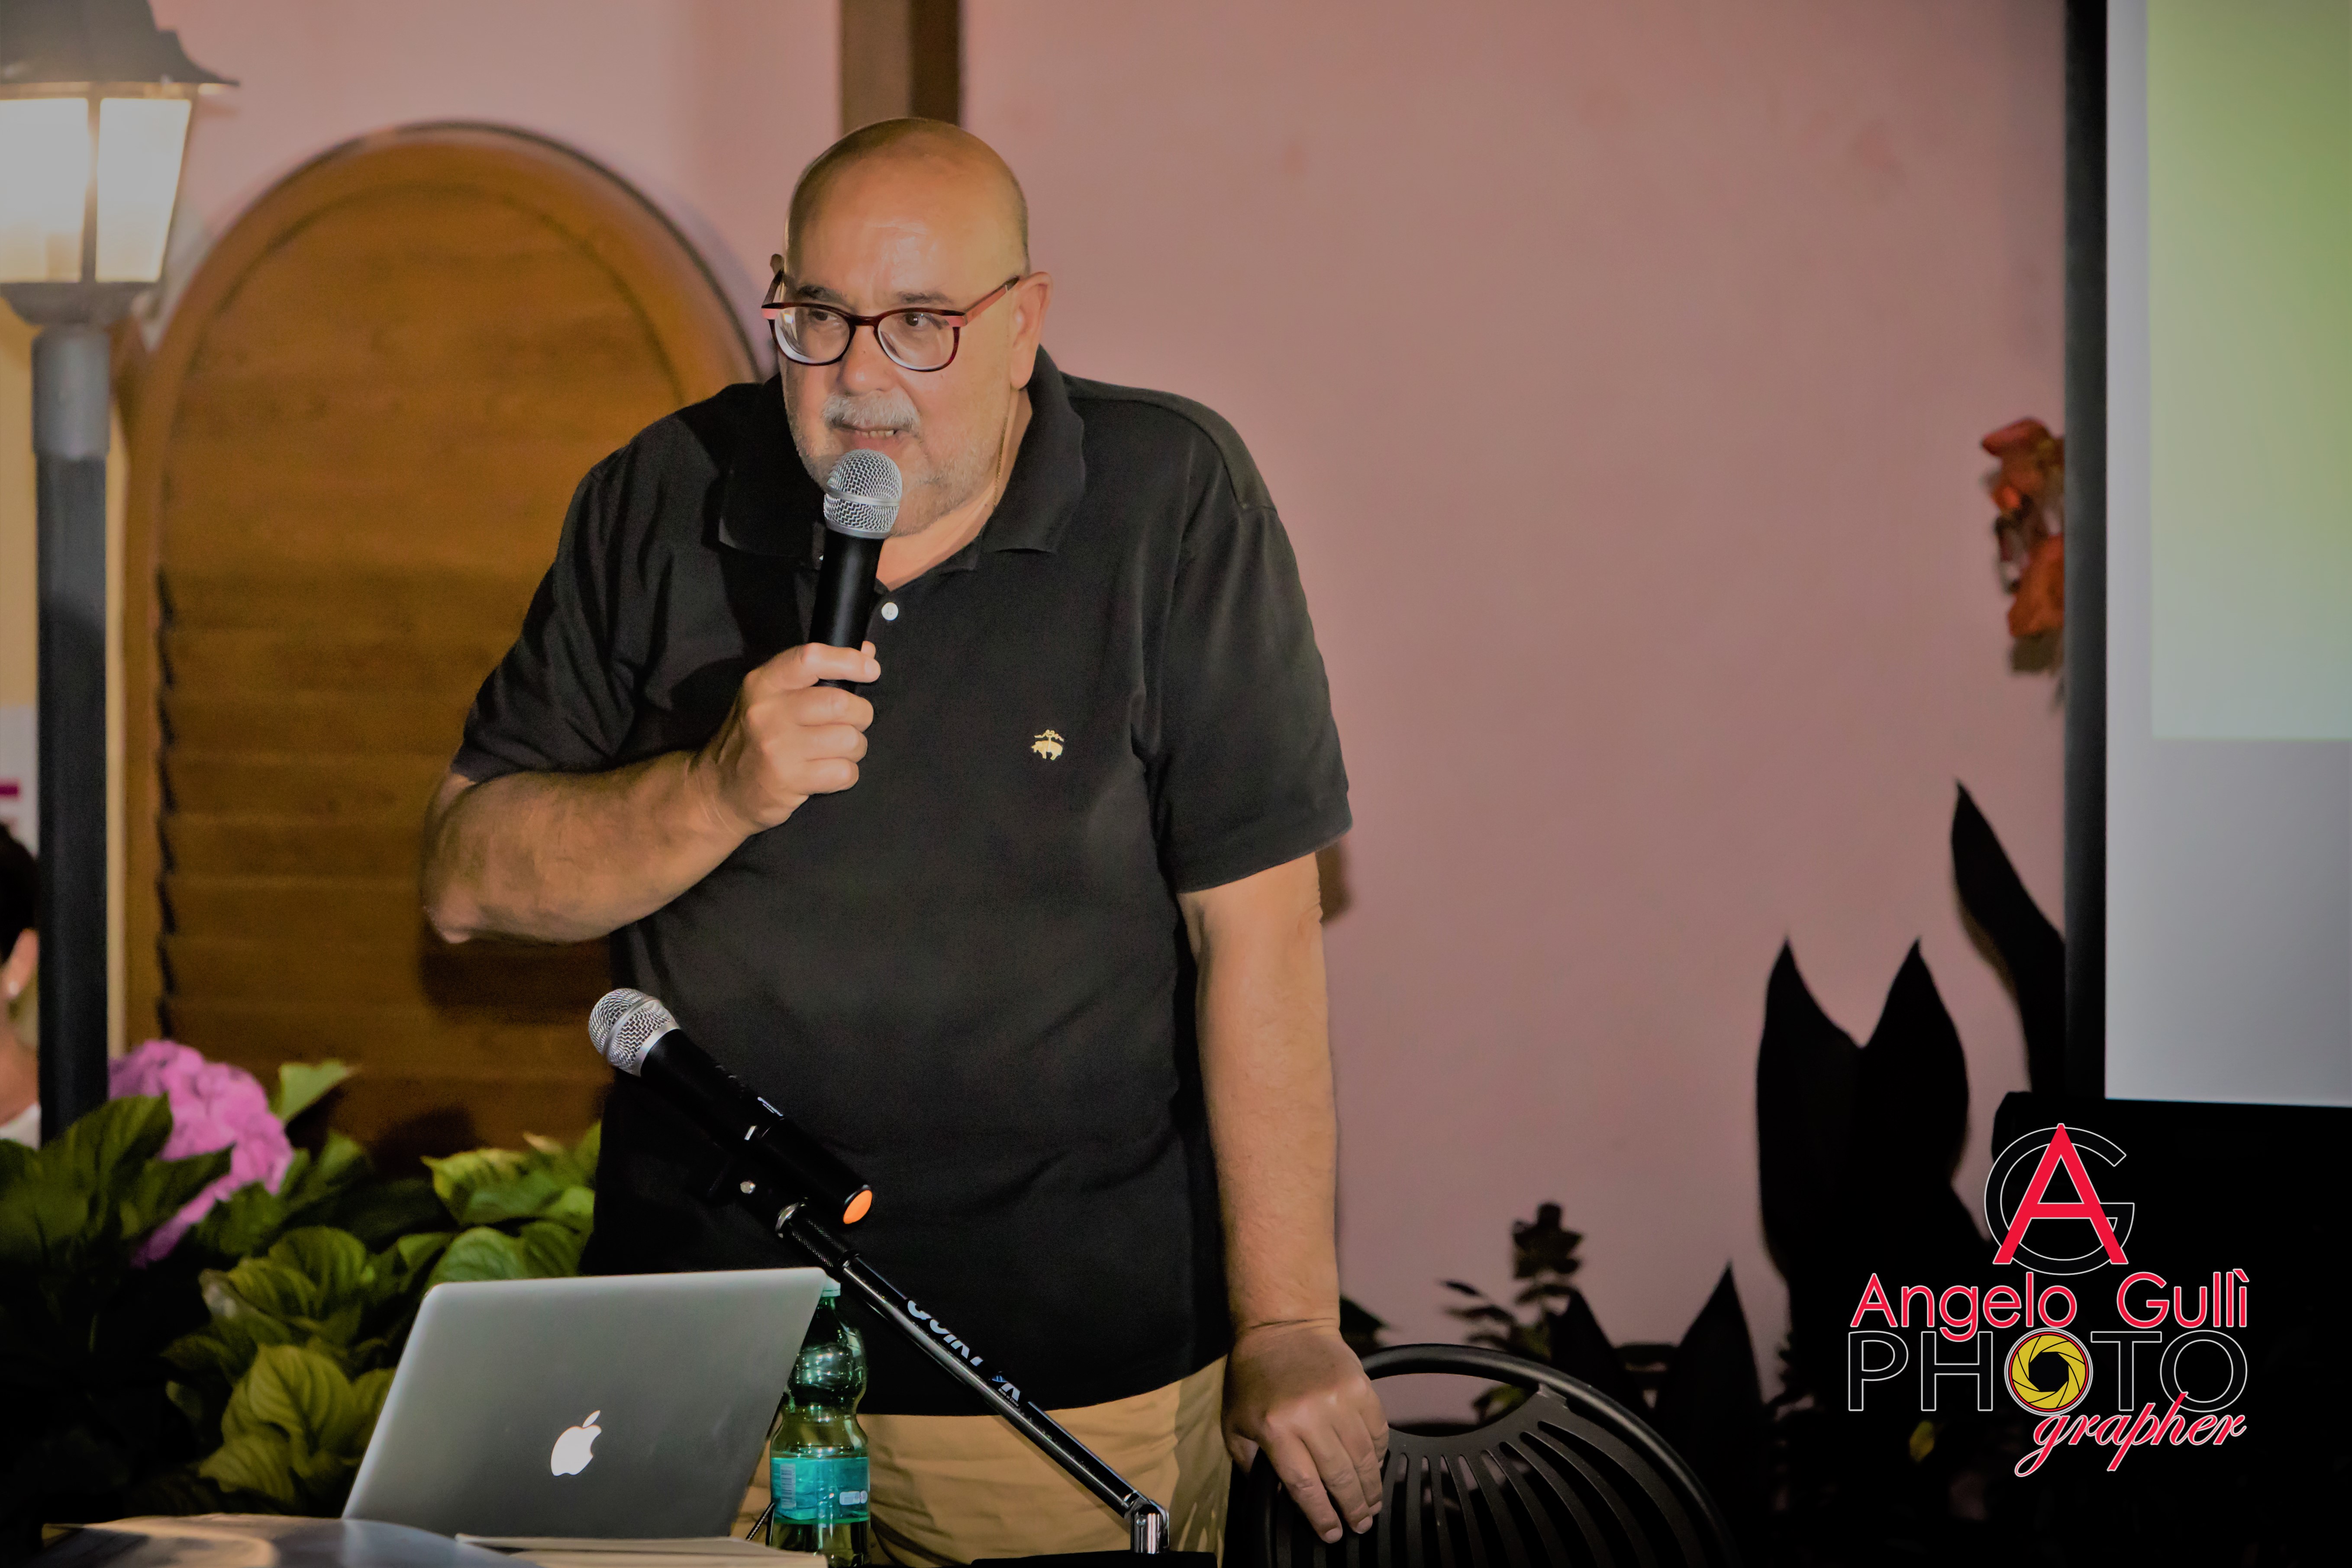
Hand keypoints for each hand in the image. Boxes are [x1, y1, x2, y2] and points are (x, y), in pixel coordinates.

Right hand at [692, 641, 879, 833]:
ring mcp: (777, 748)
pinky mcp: (789, 780)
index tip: (870, 669)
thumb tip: (867, 654)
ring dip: (855, 747)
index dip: (848, 661)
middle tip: (852, 723)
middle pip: (840, 703)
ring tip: (838, 751)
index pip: (811, 659)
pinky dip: (846, 773)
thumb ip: (817, 674)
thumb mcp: (772, 697)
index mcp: (764, 683)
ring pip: (848, 740)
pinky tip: (827, 772)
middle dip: (860, 714)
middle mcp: (768, 712)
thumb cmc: (753, 738)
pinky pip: (845, 772)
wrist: (720, 789)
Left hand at [1224, 1322, 1387, 1543]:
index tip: (1332, 1533)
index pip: (1304, 1486)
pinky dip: (1379, 1453)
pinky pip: (1377, 1430)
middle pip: (1340, 1477)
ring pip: (1364, 1458)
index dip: (1322, 1516)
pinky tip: (1375, 1468)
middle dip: (1353, 1509)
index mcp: (1275, 1428)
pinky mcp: (1361, 1386)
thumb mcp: (1235, 1424)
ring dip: (1371, 1488)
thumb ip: (1253, 1465)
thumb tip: (1278, 1499)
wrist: (1282, 1327)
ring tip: (1371, 1505)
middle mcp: (1310, 1415)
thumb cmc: (1253, 1378)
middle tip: (1359, 1525)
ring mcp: (1340, 1399)